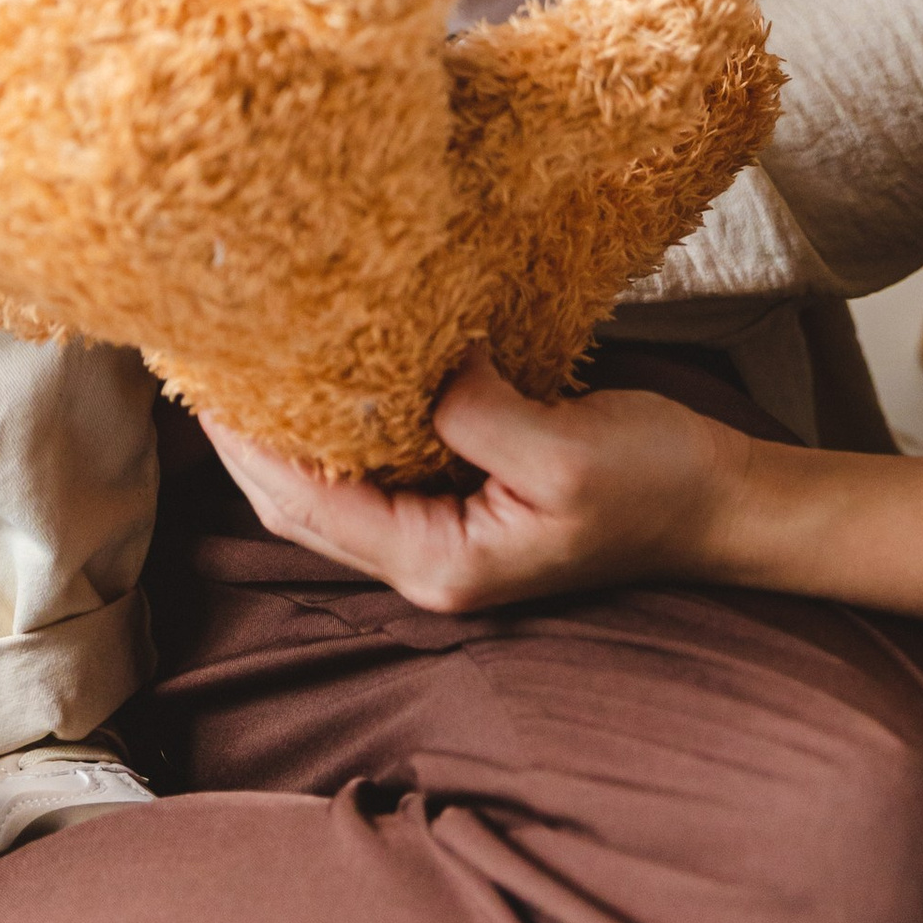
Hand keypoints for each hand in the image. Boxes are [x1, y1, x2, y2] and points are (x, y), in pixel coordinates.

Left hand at [204, 352, 754, 612]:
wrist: (722, 505)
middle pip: (298, 505)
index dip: (247, 444)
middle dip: (244, 440)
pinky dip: (336, 423)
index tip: (206, 376)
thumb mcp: (564, 449)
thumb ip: (475, 412)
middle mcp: (428, 563)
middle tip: (200, 358)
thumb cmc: (656, 484)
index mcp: (440, 564)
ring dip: (282, 432)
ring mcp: (445, 538)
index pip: (306, 503)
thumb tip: (417, 363)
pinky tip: (323, 373)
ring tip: (241, 361)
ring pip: (330, 488)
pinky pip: (375, 466)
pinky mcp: (466, 501)